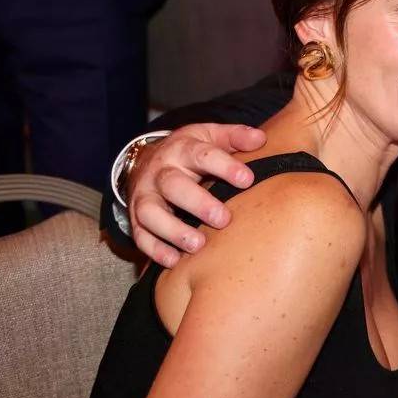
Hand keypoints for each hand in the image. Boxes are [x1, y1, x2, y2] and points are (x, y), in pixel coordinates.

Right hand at [128, 123, 266, 266]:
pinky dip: (155, 250)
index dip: (224, 166)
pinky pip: (140, 236)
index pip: (202, 154)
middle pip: (173, 185)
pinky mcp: (136, 218)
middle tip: (223, 219)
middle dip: (197, 203)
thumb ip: (235, 137)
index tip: (247, 179)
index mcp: (182, 149)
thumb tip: (261, 139)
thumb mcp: (210, 137)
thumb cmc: (190, 152)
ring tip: (198, 245)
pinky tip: (175, 261)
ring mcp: (145, 196)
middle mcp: (160, 172)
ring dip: (173, 230)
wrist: (148, 160)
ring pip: (151, 213)